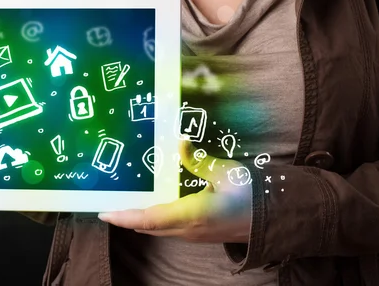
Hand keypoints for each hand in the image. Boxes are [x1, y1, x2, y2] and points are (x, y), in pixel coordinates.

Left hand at [98, 140, 251, 243]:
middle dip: (126, 217)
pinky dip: (151, 220)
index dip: (124, 216)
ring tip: (122, 203)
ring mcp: (192, 235)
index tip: (104, 212)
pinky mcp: (197, 235)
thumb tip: (179, 142)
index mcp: (191, 215)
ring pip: (156, 230)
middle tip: (107, 203)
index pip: (149, 219)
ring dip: (138, 219)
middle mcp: (187, 230)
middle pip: (147, 227)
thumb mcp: (225, 173)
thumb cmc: (251, 195)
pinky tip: (148, 206)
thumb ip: (199, 160)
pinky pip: (167, 230)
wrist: (274, 218)